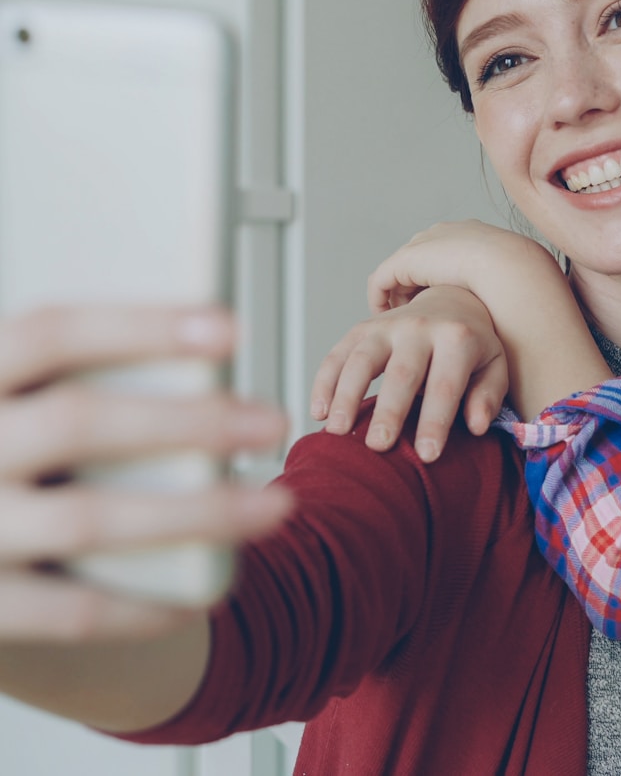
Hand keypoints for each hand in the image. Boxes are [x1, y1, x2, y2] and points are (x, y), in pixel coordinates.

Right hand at [0, 306, 290, 642]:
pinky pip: (74, 611)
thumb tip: (208, 374)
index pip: (46, 335)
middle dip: (189, 420)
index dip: (140, 327)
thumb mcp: (20, 410)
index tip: (231, 329)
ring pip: (87, 519)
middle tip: (273, 422)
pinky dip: (147, 604)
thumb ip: (71, 389)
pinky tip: (210, 593)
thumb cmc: (8, 461)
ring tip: (276, 507)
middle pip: (75, 421)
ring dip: (197, 513)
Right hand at [311, 286, 507, 461]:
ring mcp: (387, 326)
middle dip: (389, 412)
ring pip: (361, 360)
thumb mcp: (494, 365)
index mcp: (458, 338)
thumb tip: (475, 426)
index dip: (435, 422)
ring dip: (346, 396)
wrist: (452, 298)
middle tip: (378, 446)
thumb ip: (488, 395)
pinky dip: (324, 383)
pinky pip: (337, 354)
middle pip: (402, 374)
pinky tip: (319, 412)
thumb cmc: (473, 344)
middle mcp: (420, 327)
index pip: (446, 386)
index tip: (427, 456)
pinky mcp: (362, 328)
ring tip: (338, 431)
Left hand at [366, 219, 563, 313]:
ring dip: (396, 296)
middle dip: (413, 288)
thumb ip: (499, 291)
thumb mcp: (509, 283)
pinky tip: (386, 321)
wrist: (510, 269)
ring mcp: (424, 245)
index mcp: (471, 235)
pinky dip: (380, 300)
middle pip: (418, 261)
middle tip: (414, 319)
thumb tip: (502, 313)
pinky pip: (382, 281)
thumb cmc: (519, 283)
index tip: (439, 310)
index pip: (445, 256)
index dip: (438, 284)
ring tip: (397, 324)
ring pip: (398, 272)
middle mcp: (443, 235)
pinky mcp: (406, 260)